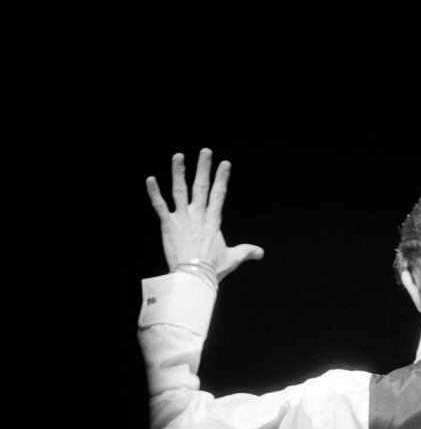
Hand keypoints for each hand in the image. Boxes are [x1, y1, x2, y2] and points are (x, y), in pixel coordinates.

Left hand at [146, 148, 263, 280]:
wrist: (194, 277)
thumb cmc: (213, 269)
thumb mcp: (232, 259)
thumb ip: (246, 251)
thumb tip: (261, 252)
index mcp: (213, 221)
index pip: (219, 194)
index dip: (221, 178)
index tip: (224, 164)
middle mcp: (198, 215)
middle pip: (201, 186)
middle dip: (203, 168)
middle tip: (205, 151)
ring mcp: (182, 218)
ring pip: (180, 190)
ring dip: (178, 172)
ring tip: (178, 156)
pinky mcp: (168, 225)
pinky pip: (159, 206)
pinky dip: (154, 193)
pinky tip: (150, 179)